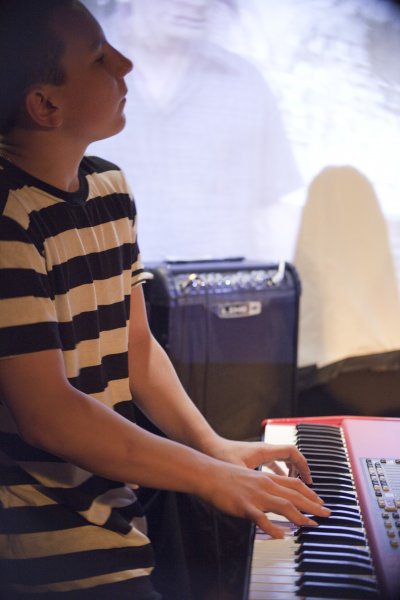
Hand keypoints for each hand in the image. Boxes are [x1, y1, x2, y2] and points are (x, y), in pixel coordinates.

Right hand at [198, 459, 329, 538]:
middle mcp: (265, 485)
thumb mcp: (248, 478)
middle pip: (294, 495)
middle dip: (313, 505)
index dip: (309, 493)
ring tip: (311, 524)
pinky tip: (281, 535)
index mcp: (266, 479)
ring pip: (283, 505)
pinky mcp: (244, 505)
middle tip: (326, 514)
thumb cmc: (224, 475)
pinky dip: (272, 528)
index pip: (294, 484)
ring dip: (300, 516)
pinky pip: (260, 519)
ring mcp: (255, 495)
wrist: (207, 473)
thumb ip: (261, 487)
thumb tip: (270, 496)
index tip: (319, 501)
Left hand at [204, 437, 313, 483]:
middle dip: (302, 473)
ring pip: (282, 461)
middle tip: (310, 490)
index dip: (303, 466)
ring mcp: (259, 454)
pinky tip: (279, 486)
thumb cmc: (219, 456)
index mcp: (264, 451)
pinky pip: (273, 465)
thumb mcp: (238, 472)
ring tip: (297, 490)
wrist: (206, 446)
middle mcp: (264, 450)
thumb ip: (253, 487)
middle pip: (291, 458)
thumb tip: (266, 502)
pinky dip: (280, 474)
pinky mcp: (253, 459)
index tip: (309, 481)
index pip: (292, 453)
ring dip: (291, 474)